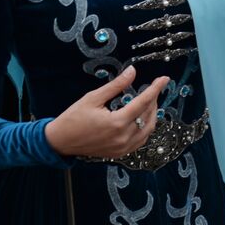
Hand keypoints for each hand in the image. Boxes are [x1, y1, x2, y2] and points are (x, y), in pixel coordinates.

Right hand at [44, 67, 166, 158]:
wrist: (61, 141)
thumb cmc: (73, 118)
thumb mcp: (93, 97)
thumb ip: (116, 85)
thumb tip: (132, 71)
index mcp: (117, 122)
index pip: (143, 102)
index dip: (155, 88)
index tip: (164, 79)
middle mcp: (123, 137)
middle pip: (148, 116)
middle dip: (153, 100)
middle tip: (152, 88)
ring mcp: (123, 148)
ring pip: (148, 130)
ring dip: (152, 114)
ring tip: (148, 101)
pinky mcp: (120, 153)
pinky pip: (141, 140)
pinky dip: (145, 128)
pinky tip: (142, 118)